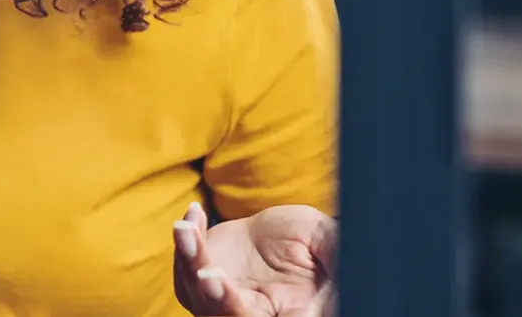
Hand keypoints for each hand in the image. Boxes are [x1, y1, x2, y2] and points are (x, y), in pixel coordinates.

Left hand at [173, 203, 335, 316]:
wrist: (285, 234)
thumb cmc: (316, 242)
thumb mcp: (329, 244)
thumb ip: (334, 257)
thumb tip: (336, 279)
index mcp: (290, 314)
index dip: (246, 312)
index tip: (240, 294)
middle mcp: (250, 313)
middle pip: (224, 315)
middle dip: (216, 297)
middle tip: (209, 274)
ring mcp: (220, 299)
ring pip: (197, 292)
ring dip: (191, 260)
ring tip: (187, 230)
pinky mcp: (198, 279)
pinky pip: (185, 265)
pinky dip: (187, 241)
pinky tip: (194, 215)